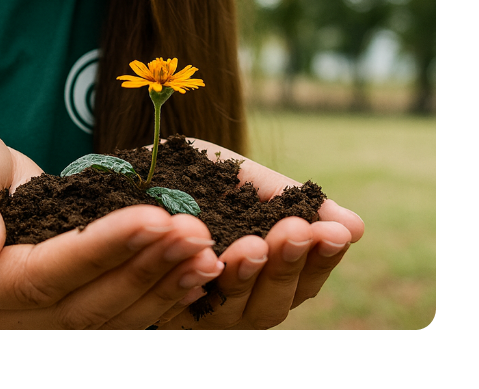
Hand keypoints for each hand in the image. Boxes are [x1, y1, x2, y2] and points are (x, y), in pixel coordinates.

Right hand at [0, 122, 224, 328]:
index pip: (36, 276)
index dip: (98, 250)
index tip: (153, 218)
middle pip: (77, 308)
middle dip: (142, 270)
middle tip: (196, 235)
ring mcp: (21, 323)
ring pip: (100, 320)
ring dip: (158, 288)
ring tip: (206, 254)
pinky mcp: (53, 313)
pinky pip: (107, 313)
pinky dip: (152, 295)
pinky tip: (192, 273)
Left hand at [154, 139, 364, 328]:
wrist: (122, 165)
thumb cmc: (190, 173)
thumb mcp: (241, 177)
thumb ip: (287, 201)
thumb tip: (356, 226)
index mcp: (259, 272)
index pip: (301, 281)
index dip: (321, 260)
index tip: (335, 232)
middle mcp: (229, 300)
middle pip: (270, 308)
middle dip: (285, 268)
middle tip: (295, 233)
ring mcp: (191, 308)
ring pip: (229, 314)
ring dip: (243, 278)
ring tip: (252, 245)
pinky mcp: (152, 305)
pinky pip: (175, 303)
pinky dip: (190, 282)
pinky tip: (202, 255)